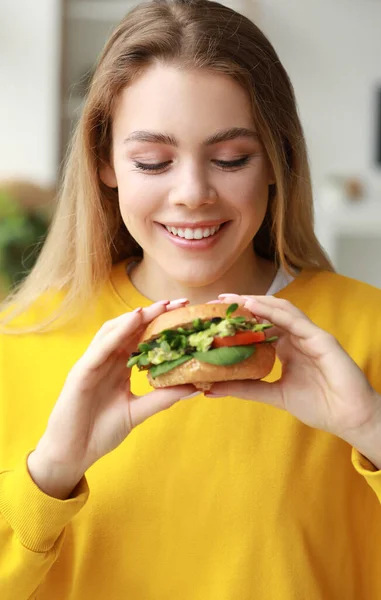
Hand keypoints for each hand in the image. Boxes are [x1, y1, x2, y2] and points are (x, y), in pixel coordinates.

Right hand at [28, 299, 194, 497]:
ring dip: (136, 317)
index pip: (142, 338)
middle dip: (154, 313)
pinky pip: (101, 348)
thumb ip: (162, 398)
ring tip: (159, 306)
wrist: (72, 454)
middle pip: (130, 329)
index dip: (162, 324)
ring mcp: (92, 363)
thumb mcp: (138, 411)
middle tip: (179, 302)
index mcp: (119, 366)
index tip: (186, 313)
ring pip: (114, 331)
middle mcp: (106, 359)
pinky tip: (134, 321)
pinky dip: (118, 333)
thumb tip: (194, 387)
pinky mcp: (81, 372)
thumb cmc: (101, 431)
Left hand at [207, 294, 380, 451]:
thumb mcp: (274, 395)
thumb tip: (211, 389)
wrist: (349, 418)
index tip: (215, 316)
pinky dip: (273, 312)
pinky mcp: (320, 338)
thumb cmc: (319, 405)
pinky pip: (295, 320)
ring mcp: (309, 335)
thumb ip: (246, 388)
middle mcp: (296, 336)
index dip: (239, 319)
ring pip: (280, 310)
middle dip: (243, 304)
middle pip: (267, 312)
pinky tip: (254, 306)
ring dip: (256, 302)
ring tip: (232, 299)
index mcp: (287, 347)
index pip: (260, 325)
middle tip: (218, 301)